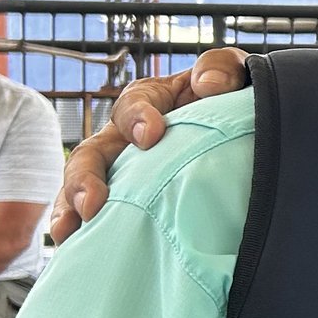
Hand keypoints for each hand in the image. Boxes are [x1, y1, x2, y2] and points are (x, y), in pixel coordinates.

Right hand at [51, 49, 251, 240]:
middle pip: (92, 153)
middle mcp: (124, 139)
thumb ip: (223, 68)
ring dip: (72, 208)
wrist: (248, 137)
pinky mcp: (128, 202)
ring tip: (69, 231)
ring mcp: (121, 173)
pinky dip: (82, 232)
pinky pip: (97, 217)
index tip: (152, 136)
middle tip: (93, 202)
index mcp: (150, 102)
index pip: (132, 104)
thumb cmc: (234, 101)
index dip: (138, 118)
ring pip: (82, 188)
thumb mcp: (235, 77)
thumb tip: (208, 84)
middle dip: (86, 176)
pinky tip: (77, 248)